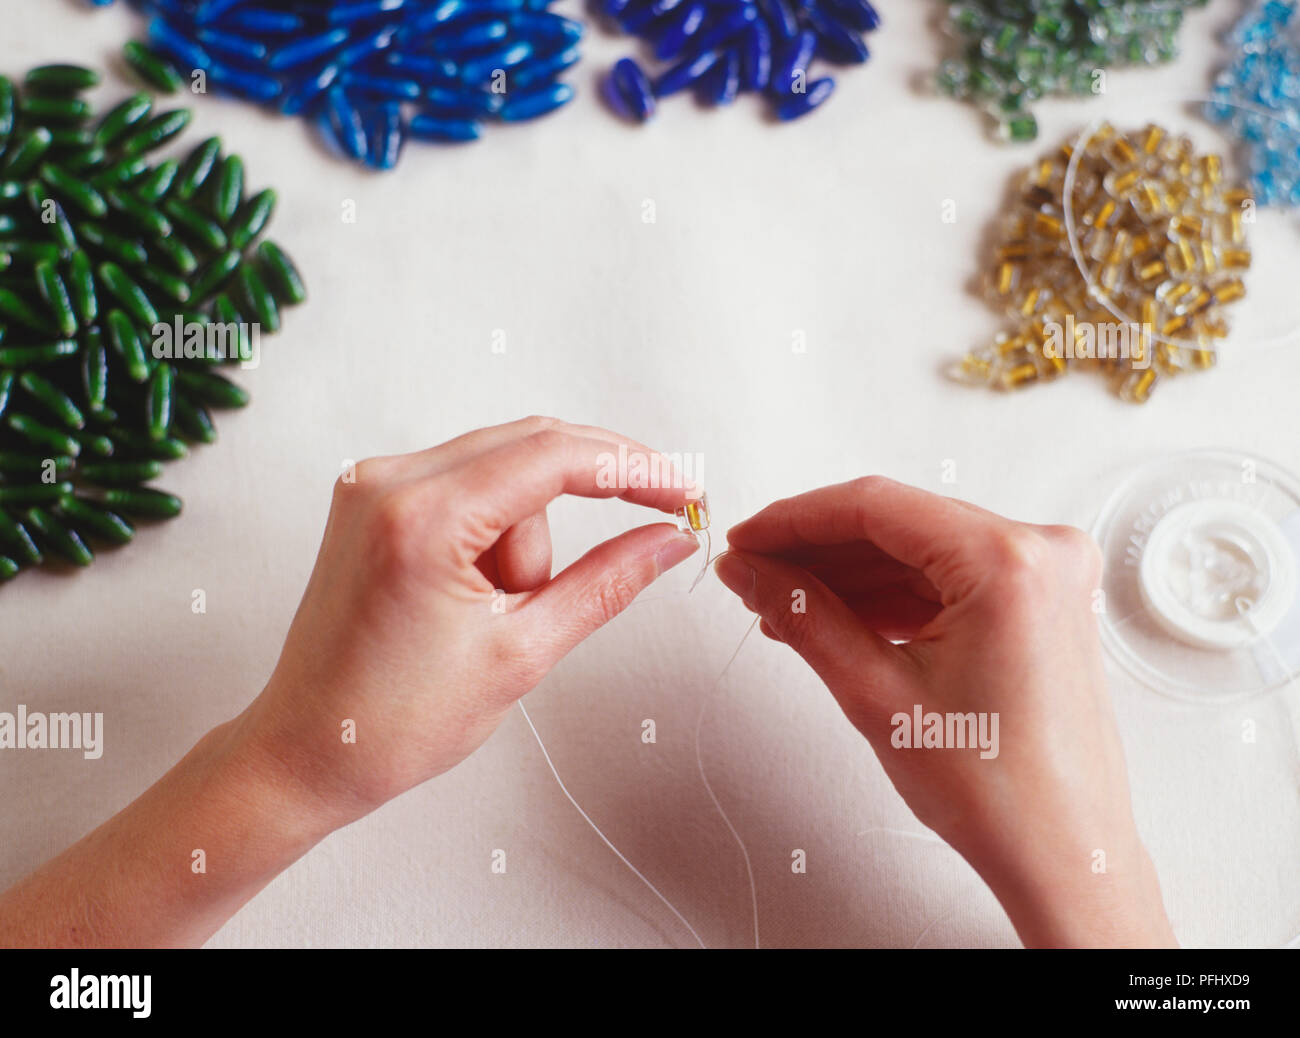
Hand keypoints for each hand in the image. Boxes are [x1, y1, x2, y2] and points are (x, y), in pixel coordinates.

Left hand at [236, 416, 700, 829]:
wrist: (308, 751)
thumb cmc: (394, 721)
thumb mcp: (522, 652)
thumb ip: (607, 582)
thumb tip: (669, 539)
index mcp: (422, 518)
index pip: (554, 457)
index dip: (632, 469)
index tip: (683, 490)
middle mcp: (388, 482)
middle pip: (531, 447)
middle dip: (591, 493)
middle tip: (655, 520)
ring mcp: (372, 485)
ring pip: (502, 471)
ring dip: (527, 535)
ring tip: (499, 613)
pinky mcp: (372, 500)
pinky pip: (467, 486)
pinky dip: (495, 531)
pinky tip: (481, 592)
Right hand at [715, 476, 1174, 947]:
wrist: (1063, 855)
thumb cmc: (1000, 794)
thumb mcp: (876, 694)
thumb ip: (803, 616)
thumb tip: (751, 572)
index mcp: (1008, 563)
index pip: (876, 507)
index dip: (796, 520)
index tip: (748, 539)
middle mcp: (1040, 552)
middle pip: (898, 524)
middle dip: (817, 550)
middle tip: (753, 571)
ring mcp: (1046, 575)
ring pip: (918, 551)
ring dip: (848, 574)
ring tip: (782, 603)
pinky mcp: (1039, 601)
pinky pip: (947, 578)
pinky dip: (890, 595)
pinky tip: (835, 615)